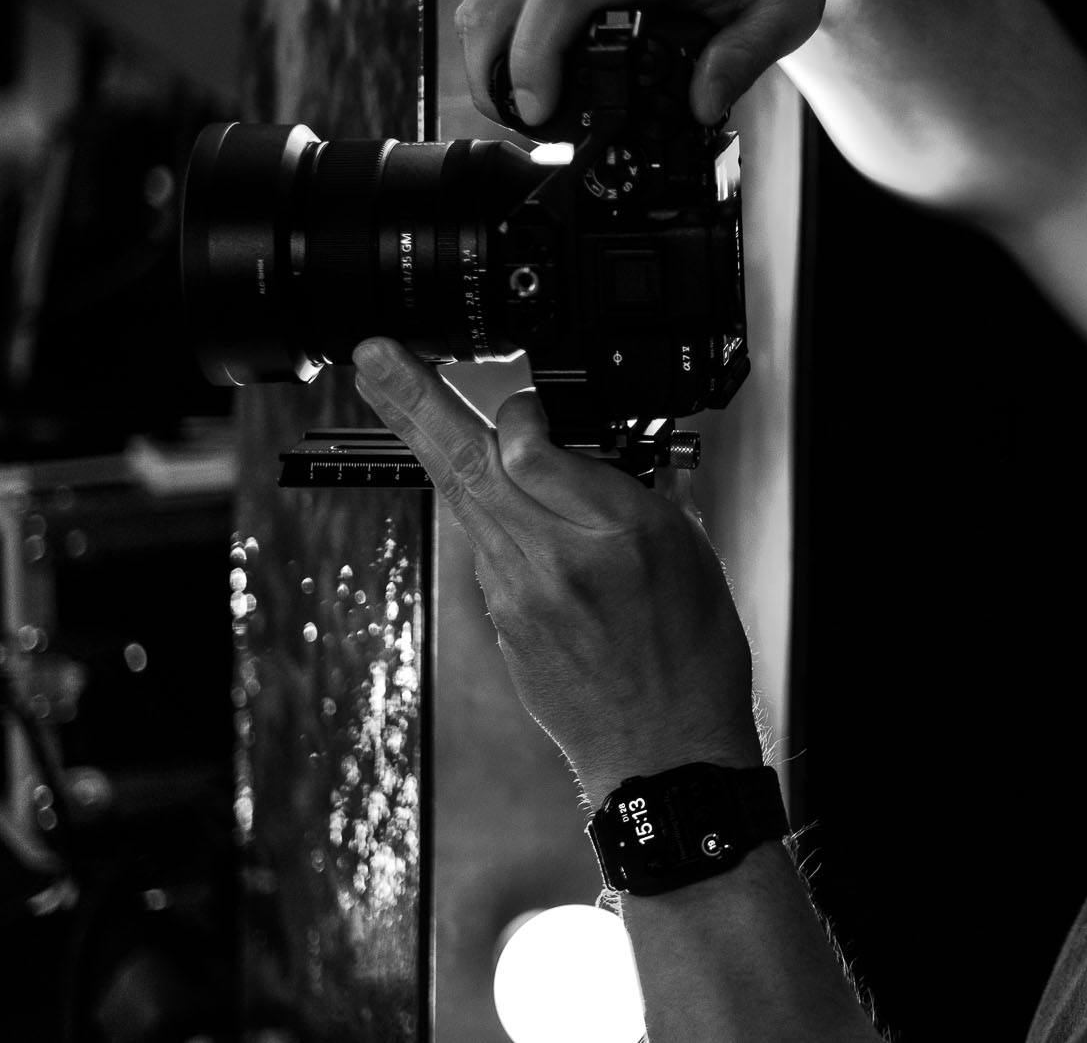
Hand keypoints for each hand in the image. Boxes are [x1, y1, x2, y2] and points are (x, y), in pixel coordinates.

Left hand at [349, 338, 762, 802]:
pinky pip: (486, 548)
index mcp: (621, 533)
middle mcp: (558, 561)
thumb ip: (629, 491)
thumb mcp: (690, 550)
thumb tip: (576, 450)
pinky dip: (486, 512)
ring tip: (393, 386)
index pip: (533, 448)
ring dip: (431, 443)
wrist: (665, 750)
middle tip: (372, 356)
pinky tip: (494, 500)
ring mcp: (518, 597)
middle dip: (413, 401)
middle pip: (469, 464)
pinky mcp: (502, 622)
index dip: (521, 412)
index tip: (530, 404)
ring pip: (465, 501)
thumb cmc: (694, 652)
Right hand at [456, 0, 833, 128]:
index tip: (538, 110)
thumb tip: (700, 107)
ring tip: (525, 112)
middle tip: (520, 127)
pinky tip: (532, 75)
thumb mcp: (784, 15)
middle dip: (492, 67)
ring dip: (492, 53)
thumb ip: (743, 59)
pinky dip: (507, 32)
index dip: (535, 53)